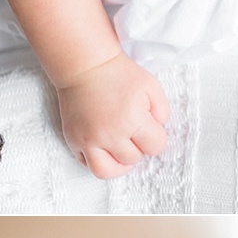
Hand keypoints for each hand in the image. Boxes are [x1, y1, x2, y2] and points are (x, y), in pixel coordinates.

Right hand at [56, 48, 169, 185]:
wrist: (86, 65)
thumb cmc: (119, 73)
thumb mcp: (150, 84)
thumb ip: (163, 110)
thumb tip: (160, 129)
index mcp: (133, 118)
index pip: (156, 146)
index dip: (156, 136)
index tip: (149, 126)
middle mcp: (111, 133)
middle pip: (134, 158)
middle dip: (137, 146)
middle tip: (133, 130)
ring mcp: (90, 140)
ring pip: (109, 172)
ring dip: (119, 163)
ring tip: (121, 150)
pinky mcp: (74, 141)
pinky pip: (87, 166)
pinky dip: (98, 162)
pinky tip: (104, 149)